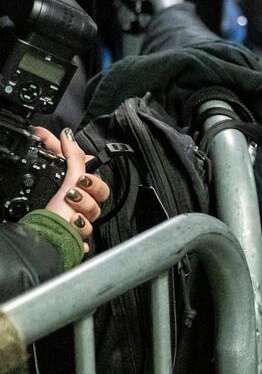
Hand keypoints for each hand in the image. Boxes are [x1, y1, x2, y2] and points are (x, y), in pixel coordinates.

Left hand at [33, 127, 109, 252]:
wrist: (48, 238)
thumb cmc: (55, 210)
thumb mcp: (65, 178)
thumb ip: (70, 156)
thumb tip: (66, 133)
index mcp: (83, 190)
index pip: (99, 181)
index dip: (93, 178)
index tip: (81, 177)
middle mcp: (83, 206)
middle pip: (102, 197)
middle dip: (89, 195)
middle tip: (74, 192)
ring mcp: (82, 223)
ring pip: (94, 216)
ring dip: (82, 212)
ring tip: (70, 212)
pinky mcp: (79, 239)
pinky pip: (86, 238)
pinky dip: (79, 234)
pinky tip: (73, 230)